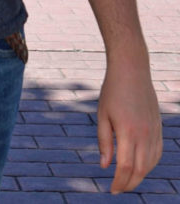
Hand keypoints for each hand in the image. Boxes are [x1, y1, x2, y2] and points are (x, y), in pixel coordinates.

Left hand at [97, 62, 161, 192]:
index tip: (112, 191)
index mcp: (127, 132)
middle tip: (118, 190)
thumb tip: (105, 166)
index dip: (119, 182)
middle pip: (140, 170)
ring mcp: (154, 132)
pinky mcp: (159, 128)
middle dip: (129, 184)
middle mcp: (144, 135)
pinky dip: (149, 164)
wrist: (132, 71)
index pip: (125, 167)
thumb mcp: (102, 115)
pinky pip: (157, 153)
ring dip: (140, 175)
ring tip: (127, 181)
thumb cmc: (112, 91)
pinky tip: (141, 167)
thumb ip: (104, 142)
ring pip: (150, 163)